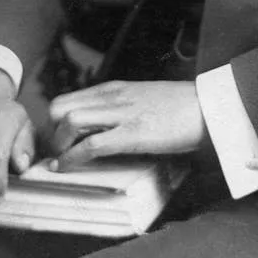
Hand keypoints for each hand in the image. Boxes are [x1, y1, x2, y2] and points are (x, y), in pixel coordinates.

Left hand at [47, 80, 206, 169]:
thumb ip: (120, 107)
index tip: (54, 143)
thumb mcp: (142, 98)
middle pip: (60, 107)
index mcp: (114, 89)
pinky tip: (67, 168)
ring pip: (70, 121)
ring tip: (61, 161)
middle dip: (50, 133)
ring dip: (59, 145)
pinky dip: (73, 158)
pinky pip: (91, 144)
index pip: (67, 99)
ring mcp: (122, 113)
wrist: (208, 107)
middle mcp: (113, 96)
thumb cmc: (179, 107)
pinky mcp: (133, 133)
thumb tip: (99, 127)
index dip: (53, 124)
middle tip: (55, 153)